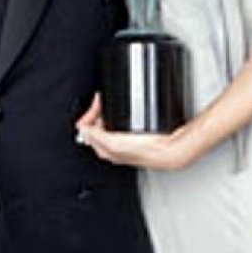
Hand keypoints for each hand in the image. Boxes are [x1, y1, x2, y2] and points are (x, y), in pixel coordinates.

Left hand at [76, 93, 201, 171]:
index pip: (86, 130)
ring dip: (107, 112)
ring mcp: (123, 142)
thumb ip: (96, 136)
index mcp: (104, 149)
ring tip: (111, 104)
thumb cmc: (149, 151)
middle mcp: (112, 147)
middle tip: (102, 101)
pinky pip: (119, 123)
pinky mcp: (133, 137)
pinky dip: (118, 115)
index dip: (90, 113)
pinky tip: (124, 112)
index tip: (97, 102)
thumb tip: (82, 128)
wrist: (170, 149)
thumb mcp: (116, 144)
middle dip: (97, 112)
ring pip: (107, 123)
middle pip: (95, 125)